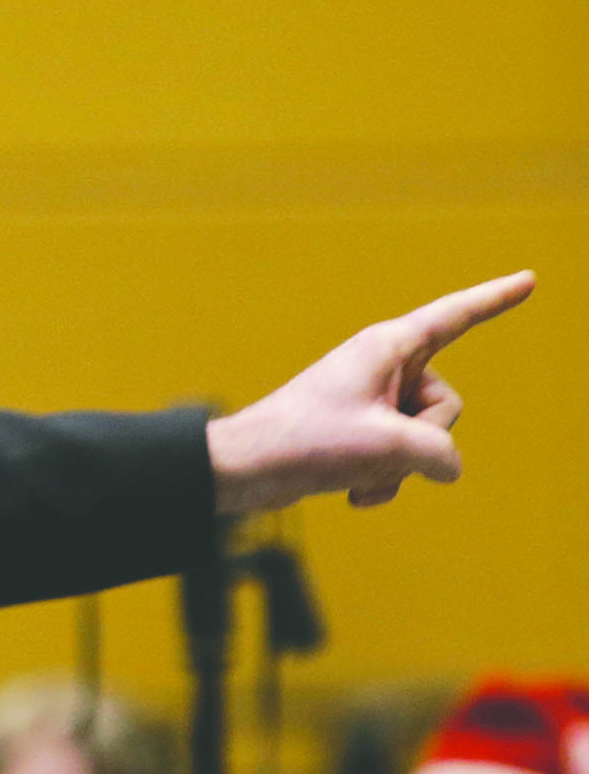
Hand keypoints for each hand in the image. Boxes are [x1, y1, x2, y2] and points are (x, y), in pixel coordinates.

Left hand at [206, 270, 532, 512]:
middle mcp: (382, 366)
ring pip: (423, 440)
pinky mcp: (358, 433)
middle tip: (376, 450)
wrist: (244, 470)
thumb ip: (439, 454)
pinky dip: (380, 480)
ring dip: (397, 469)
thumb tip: (447, 468)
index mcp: (388, 347)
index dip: (495, 300)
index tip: (529, 279)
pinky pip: (397, 458)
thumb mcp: (389, 448)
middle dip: (424, 440)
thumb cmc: (307, 443)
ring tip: (354, 474)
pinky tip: (351, 494)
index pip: (456, 317)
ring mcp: (371, 401)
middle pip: (446, 405)